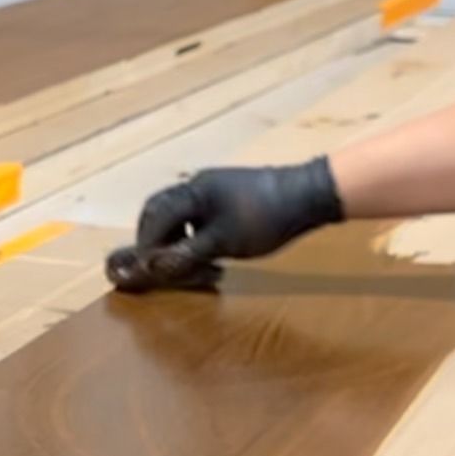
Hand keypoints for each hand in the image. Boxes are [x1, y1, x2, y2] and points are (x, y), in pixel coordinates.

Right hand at [106, 157, 342, 293]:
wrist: (309, 193)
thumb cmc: (264, 218)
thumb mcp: (222, 243)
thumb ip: (185, 255)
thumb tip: (152, 268)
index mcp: (191, 192)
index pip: (153, 219)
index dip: (145, 246)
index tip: (146, 271)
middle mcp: (197, 184)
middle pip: (160, 210)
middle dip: (155, 240)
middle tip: (157, 265)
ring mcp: (214, 186)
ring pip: (180, 212)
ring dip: (175, 237)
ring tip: (184, 262)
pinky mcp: (230, 192)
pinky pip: (198, 212)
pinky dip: (193, 232)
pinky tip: (207, 251)